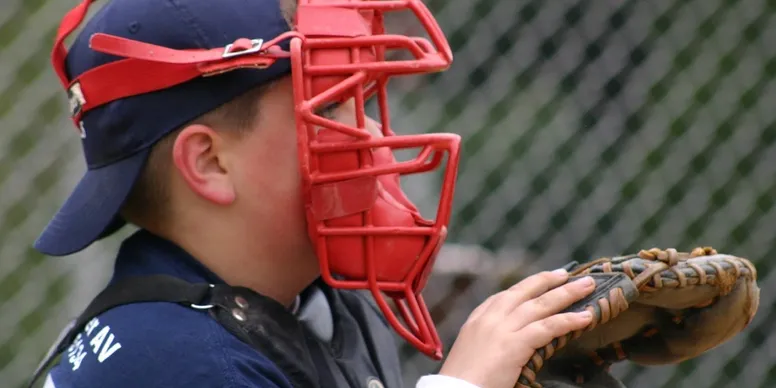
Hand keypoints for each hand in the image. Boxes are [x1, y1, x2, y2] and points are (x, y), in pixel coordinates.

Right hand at [437, 269, 594, 387]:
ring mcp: (503, 329)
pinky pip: (548, 327)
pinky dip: (569, 320)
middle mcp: (491, 318)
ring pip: (541, 305)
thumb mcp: (472, 349)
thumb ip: (489, 338)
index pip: (507, 295)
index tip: (545, 280)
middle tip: (570, 274)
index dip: (529, 286)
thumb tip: (508, 338)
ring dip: (567, 293)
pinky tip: (586, 317)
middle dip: (550, 280)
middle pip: (526, 292)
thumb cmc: (463, 379)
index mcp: (478, 318)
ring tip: (588, 286)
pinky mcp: (515, 344)